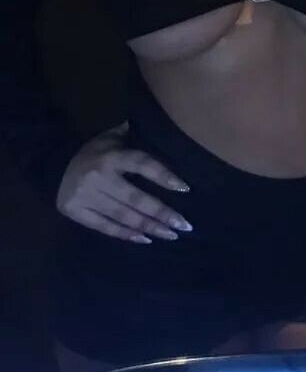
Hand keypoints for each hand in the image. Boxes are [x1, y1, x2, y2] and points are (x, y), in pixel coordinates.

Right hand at [55, 123, 192, 243]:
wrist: (54, 165)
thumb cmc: (95, 151)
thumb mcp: (112, 138)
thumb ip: (135, 138)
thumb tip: (163, 132)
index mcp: (112, 156)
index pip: (143, 165)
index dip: (164, 176)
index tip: (185, 189)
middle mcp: (99, 177)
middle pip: (136, 199)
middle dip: (162, 213)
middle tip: (184, 225)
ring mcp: (86, 197)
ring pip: (123, 216)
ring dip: (150, 227)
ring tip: (171, 234)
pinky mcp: (76, 212)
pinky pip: (105, 227)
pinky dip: (127, 234)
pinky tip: (146, 239)